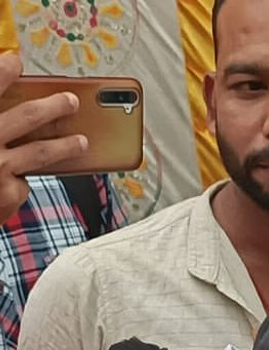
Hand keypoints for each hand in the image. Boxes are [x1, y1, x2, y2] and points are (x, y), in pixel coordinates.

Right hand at [0, 53, 88, 222]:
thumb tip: (15, 106)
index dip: (2, 72)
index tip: (15, 61)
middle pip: (25, 117)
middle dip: (53, 106)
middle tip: (72, 101)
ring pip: (41, 152)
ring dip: (66, 145)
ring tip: (83, 142)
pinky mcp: (8, 194)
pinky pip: (23, 182)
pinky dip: (21, 181)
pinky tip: (17, 183)